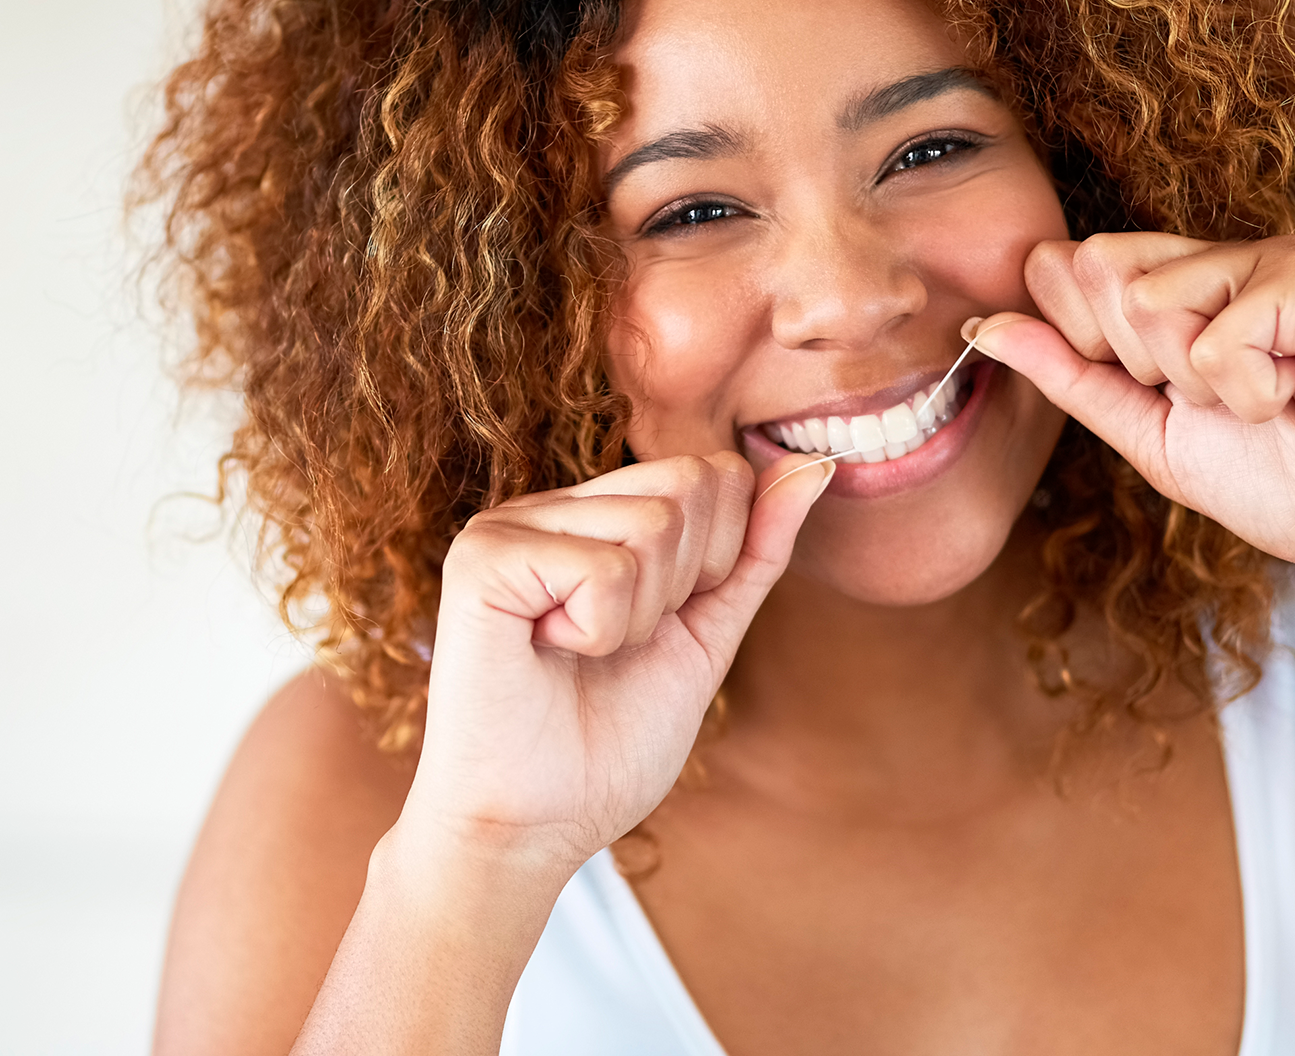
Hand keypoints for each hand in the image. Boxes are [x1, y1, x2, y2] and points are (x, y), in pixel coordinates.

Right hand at [396, 449, 834, 881]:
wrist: (534, 827)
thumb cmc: (608, 743)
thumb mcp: (707, 634)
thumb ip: (756, 550)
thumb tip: (813, 466)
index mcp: (595, 514)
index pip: (714, 473)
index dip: (718, 560)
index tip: (661, 625)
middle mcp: (549, 505)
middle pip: (690, 484)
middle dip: (683, 585)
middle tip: (618, 643)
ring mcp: (508, 524)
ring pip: (652, 525)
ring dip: (639, 618)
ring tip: (580, 652)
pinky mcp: (481, 558)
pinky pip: (603, 568)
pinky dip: (598, 631)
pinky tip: (547, 652)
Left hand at [969, 233, 1294, 584]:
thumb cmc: (1290, 482)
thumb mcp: (1150, 434)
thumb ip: (1069, 374)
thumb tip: (983, 324)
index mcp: (1165, 290)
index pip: (1063, 272)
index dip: (1089, 347)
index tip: (1162, 394)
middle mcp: (1209, 260)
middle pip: (1097, 274)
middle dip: (1145, 367)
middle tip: (1225, 400)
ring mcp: (1260, 258)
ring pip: (1150, 301)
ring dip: (1205, 384)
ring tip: (1273, 395)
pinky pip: (1217, 332)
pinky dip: (1255, 389)